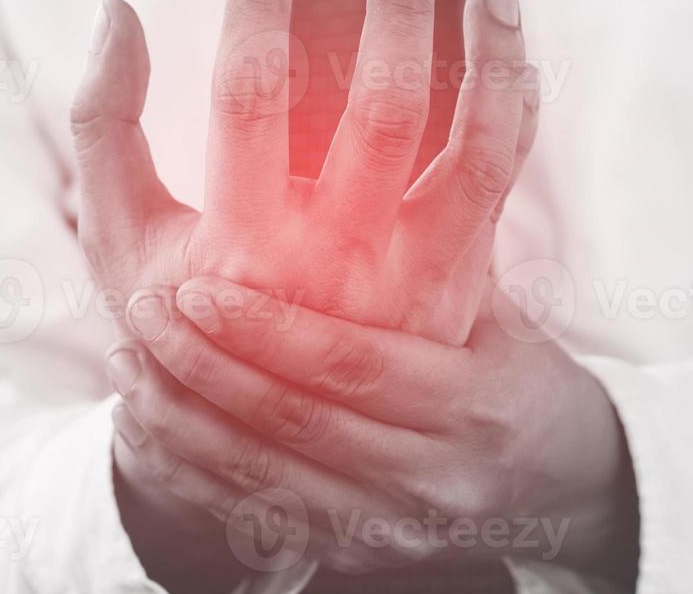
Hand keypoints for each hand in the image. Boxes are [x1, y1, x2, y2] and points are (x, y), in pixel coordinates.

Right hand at [70, 0, 536, 347]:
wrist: (259, 428)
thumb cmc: (177, 310)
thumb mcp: (118, 231)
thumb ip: (102, 121)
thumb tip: (117, 8)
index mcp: (237, 244)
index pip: (249, 99)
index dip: (255, 10)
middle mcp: (332, 262)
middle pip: (380, 109)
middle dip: (395, 8)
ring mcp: (406, 275)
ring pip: (470, 144)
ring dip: (489, 55)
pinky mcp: (456, 279)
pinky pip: (500, 177)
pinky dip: (516, 106)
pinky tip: (511, 47)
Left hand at [107, 276, 638, 577]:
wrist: (562, 482)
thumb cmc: (512, 364)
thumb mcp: (493, 305)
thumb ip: (431, 248)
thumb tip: (362, 140)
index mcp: (473, 404)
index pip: (354, 366)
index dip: (271, 329)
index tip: (200, 285)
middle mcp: (434, 477)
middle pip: (298, 425)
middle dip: (209, 368)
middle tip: (145, 307)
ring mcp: (395, 528)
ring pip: (268, 482)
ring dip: (187, 421)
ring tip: (130, 358)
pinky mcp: (359, 556)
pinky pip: (262, 520)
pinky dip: (197, 472)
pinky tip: (152, 421)